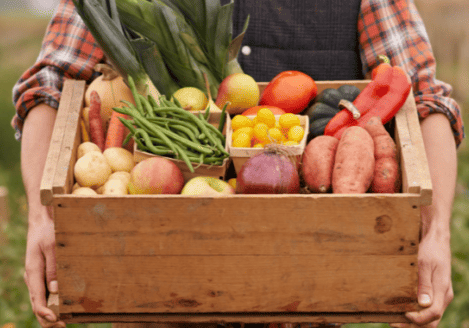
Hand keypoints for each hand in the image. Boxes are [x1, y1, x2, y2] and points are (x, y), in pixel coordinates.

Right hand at [24, 205, 65, 327]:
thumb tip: (56, 290)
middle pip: (36, 304)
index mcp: (33, 272)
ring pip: (39, 300)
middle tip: (61, 327)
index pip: (37, 298)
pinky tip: (59, 308)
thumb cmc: (47, 232)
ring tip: (61, 324)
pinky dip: (48, 304)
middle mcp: (32, 277)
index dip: (45, 312)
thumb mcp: (52, 247)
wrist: (41, 222)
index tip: (55, 320)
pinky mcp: (40, 274)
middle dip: (47, 319)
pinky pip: (42, 293)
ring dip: (48, 314)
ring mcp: (35, 276)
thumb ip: (53, 268)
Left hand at [390, 230, 453, 327]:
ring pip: (430, 317)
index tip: (403, 314)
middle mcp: (443, 296)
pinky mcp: (435, 292)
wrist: (436, 240)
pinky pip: (428, 308)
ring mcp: (440, 295)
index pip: (433, 314)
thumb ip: (424, 284)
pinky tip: (402, 310)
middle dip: (414, 325)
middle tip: (393, 322)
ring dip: (414, 322)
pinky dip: (416, 313)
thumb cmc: (430, 250)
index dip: (418, 319)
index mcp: (442, 290)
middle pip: (432, 320)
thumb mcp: (424, 264)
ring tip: (394, 318)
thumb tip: (423, 304)